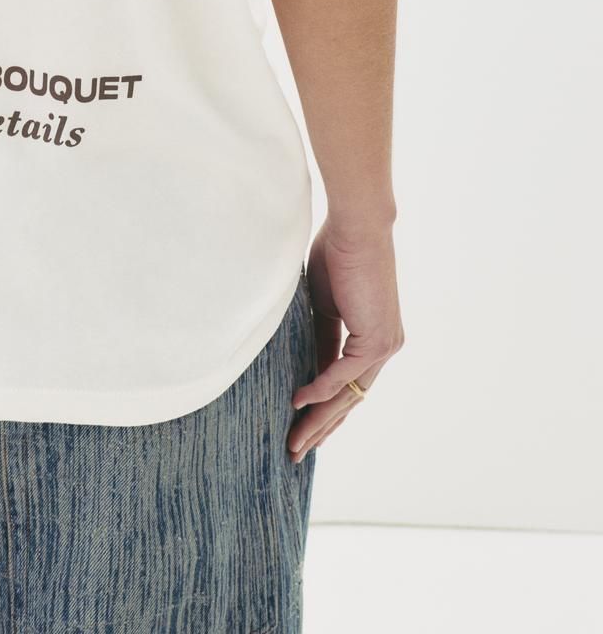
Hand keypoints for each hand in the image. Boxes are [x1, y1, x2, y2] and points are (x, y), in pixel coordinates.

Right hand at [289, 217, 403, 461]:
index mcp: (373, 337)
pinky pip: (341, 376)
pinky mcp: (375, 342)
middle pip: (348, 401)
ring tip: (295, 443)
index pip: (345, 385)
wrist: (356, 227)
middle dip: (320, 429)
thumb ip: (320, 334)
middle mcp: (384, 348)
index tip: (299, 426)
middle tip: (295, 451)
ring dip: (318, 422)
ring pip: (346, 397)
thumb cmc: (338, 251)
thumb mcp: (325, 302)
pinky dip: (318, 391)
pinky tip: (298, 404)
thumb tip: (306, 361)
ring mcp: (383, 347)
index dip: (323, 408)